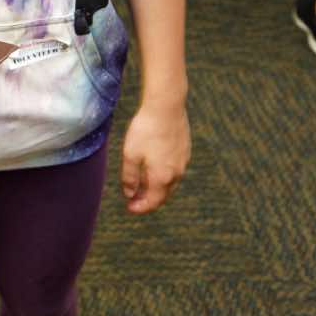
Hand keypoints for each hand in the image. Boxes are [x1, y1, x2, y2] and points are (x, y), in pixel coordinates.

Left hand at [120, 100, 188, 214]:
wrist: (166, 106)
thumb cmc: (146, 130)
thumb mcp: (130, 154)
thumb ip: (129, 177)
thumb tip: (129, 193)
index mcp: (162, 177)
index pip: (152, 202)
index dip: (140, 208)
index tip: (129, 208)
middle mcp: (176, 173)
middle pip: (163, 195)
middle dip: (148, 200)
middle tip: (134, 199)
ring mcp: (183, 161)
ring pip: (170, 183)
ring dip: (156, 188)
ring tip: (142, 184)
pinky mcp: (185, 150)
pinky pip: (175, 170)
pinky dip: (164, 175)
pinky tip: (154, 167)